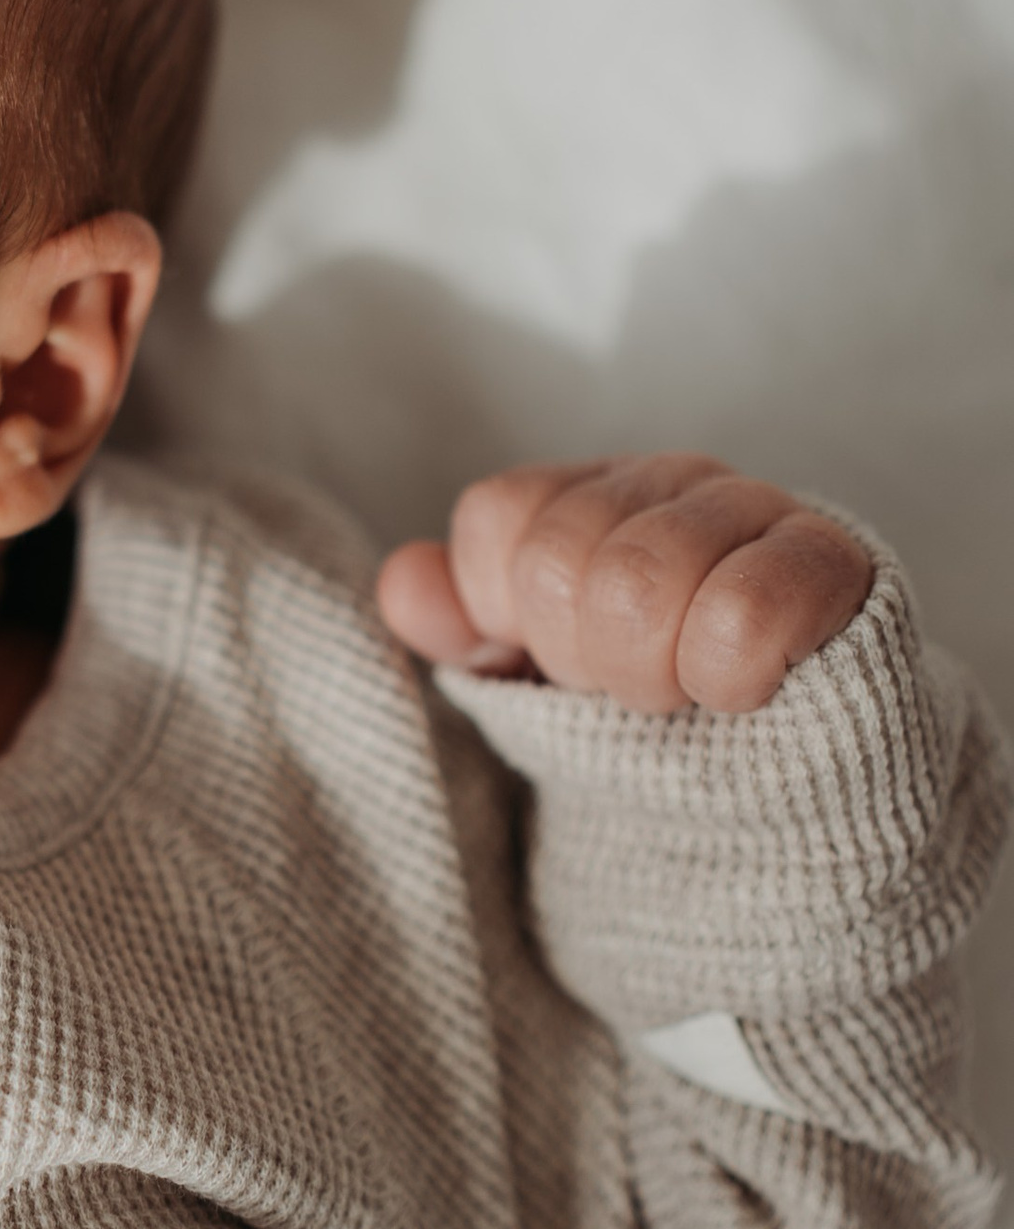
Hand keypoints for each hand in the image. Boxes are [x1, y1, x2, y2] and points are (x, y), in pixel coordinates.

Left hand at [376, 454, 872, 714]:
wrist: (797, 753)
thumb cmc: (654, 693)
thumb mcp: (540, 669)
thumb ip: (463, 626)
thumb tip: (401, 586)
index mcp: (587, 489)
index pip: (499, 515)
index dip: (513, 614)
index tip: (565, 657)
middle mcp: (668, 475)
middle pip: (564, 558)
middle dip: (585, 657)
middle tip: (636, 682)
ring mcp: (752, 505)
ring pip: (643, 581)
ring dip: (653, 673)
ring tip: (686, 689)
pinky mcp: (827, 560)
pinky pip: (741, 615)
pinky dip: (725, 677)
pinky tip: (743, 689)